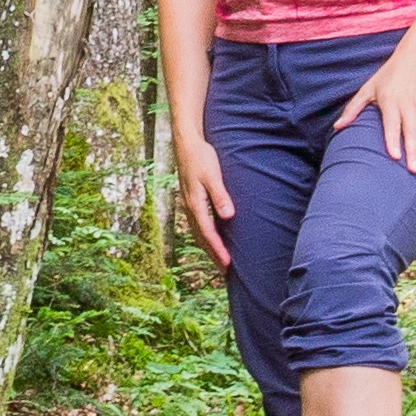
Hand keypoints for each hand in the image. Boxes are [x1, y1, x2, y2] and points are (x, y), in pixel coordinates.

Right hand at [172, 128, 237, 271]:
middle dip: (213, 254)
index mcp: (195, 204)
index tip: (228, 264)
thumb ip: (220, 196)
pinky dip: (205, 236)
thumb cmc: (201, 157)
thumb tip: (228, 216)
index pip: (208, 233)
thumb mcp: (212, 175)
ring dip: (209, 247)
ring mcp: (188, 205)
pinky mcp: (190, 200)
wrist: (186, 143)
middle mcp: (189, 207)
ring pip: (198, 233)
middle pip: (202, 237)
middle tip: (225, 271)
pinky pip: (197, 224)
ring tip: (219, 260)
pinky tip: (212, 238)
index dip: (218, 249)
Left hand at [338, 46, 415, 173]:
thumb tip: (337, 127)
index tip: (395, 156)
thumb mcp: (368, 88)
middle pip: (411, 131)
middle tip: (413, 171)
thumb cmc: (388, 76)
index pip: (392, 124)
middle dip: (413, 151)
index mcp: (391, 101)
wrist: (415, 58)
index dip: (393, 140)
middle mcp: (408, 104)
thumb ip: (353, 109)